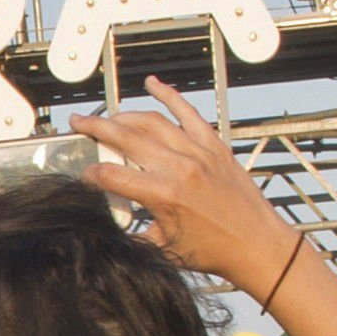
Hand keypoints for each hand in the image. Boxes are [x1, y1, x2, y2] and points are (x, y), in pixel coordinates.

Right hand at [74, 77, 304, 298]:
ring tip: (106, 117)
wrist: (258, 245)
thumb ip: (136, 232)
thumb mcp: (166, 246)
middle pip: (126, 138)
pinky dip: (169, 96)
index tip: (86, 175)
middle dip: (96, 128)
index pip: (112, 175)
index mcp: (164, 195)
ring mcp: (198, 152)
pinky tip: (153, 84)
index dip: (92, 174)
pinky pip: (188, 113)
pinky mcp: (214, 146)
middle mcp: (179, 167)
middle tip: (78, 123)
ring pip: (152, 122)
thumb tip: (113, 222)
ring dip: (124, 116)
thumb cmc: (216, 251)